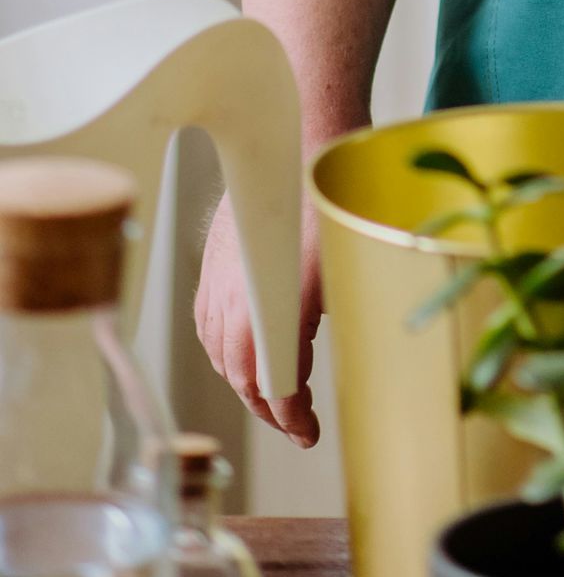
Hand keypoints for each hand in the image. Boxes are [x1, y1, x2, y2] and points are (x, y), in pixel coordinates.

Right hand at [194, 193, 324, 446]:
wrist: (295, 142)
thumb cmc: (330, 202)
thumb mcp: (342, 270)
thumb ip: (325, 321)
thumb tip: (329, 361)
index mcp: (274, 308)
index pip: (275, 385)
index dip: (291, 417)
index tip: (307, 434)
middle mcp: (237, 301)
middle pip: (243, 377)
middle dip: (270, 407)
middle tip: (297, 424)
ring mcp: (218, 283)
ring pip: (221, 355)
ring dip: (245, 380)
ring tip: (275, 396)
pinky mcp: (211, 266)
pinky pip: (209, 325)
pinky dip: (225, 349)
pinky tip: (243, 355)